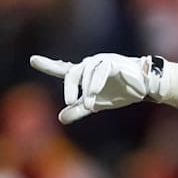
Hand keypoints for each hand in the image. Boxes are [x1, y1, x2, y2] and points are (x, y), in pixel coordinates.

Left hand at [30, 53, 150, 123]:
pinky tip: (94, 94)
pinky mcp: (113, 63)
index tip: (33, 60)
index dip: (47, 65)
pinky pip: (101, 70)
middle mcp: (89, 65)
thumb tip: (60, 118)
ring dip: (85, 89)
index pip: (63, 69)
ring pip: (86, 71)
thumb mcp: (96, 104)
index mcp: (83, 74)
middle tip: (69, 101)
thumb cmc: (120, 91)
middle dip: (69, 87)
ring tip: (88, 104)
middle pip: (72, 72)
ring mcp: (101, 62)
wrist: (144, 87)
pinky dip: (96, 83)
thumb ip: (78, 110)